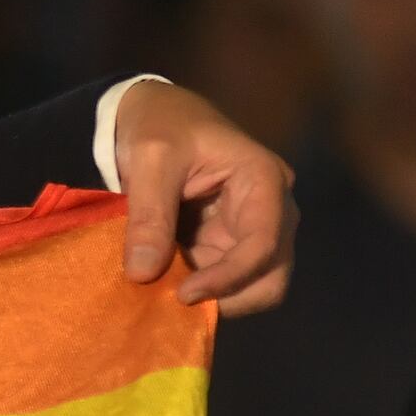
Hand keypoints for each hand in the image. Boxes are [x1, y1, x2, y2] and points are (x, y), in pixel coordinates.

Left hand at [111, 78, 295, 313]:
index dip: (229, 278)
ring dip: (211, 298)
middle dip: (227, 296)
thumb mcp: (150, 158)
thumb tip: (143, 274)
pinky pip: (225, 282)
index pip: (264, 244)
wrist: (154, 115)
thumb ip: (149, 214)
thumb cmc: (160, 125)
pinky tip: (163, 284)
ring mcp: (253, 230)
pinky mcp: (230, 244)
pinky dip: (198, 291)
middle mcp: (272, 210)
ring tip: (163, 291)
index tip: (183, 294)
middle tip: (174, 300)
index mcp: (264, 181)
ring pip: (251, 286)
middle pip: (271, 276)